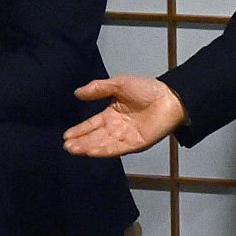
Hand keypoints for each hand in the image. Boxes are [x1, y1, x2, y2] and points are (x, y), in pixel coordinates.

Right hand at [63, 75, 186, 157]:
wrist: (169, 97)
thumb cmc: (147, 89)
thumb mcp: (119, 84)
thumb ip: (98, 89)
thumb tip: (77, 93)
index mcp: (112, 114)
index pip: (92, 124)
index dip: (80, 130)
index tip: (66, 136)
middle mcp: (117, 128)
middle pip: (95, 136)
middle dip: (81, 142)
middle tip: (66, 146)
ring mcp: (125, 137)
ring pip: (103, 144)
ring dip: (88, 147)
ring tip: (74, 149)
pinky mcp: (135, 144)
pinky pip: (117, 148)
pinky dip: (104, 150)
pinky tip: (91, 151)